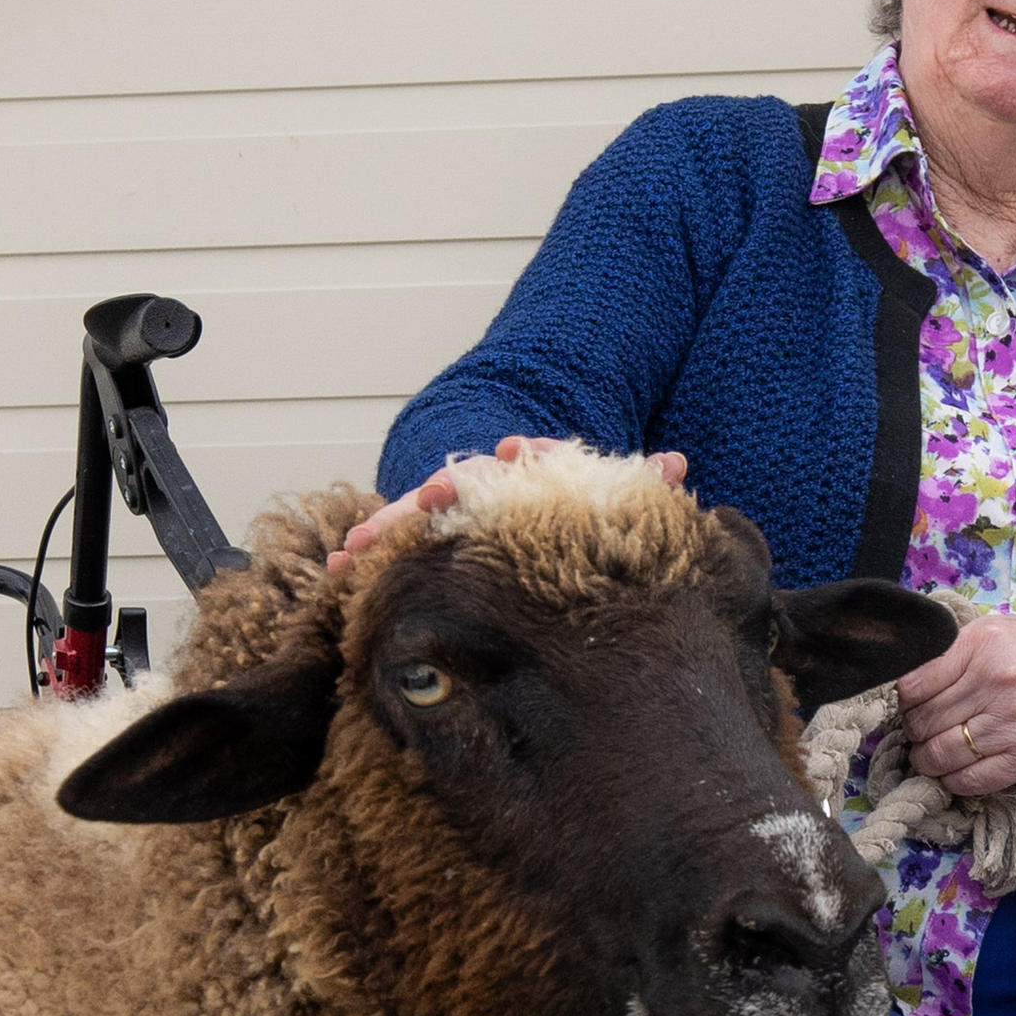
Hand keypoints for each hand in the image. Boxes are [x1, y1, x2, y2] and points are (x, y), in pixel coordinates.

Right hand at [334, 438, 688, 567]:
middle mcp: (478, 480)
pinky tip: (341, 564)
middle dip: (430, 496)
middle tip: (416, 506)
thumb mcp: (606, 490)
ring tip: (350, 550)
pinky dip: (370, 548)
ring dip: (381, 528)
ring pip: (409, 511)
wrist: (530, 487)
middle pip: (448, 484)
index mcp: (522, 466)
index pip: (512, 460)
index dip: (509, 458)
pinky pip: (395, 539)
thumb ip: (638, 480)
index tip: (504, 451)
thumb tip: (674, 464)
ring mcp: (448, 503)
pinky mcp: (428, 533)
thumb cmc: (574, 500)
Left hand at [896, 613, 1015, 796]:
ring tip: (932, 757)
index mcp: (984, 644)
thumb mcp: (1008, 630)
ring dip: (928, 762)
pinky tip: (956, 773)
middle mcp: (996, 682)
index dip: (899, 701)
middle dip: (912, 734)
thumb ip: (959, 648)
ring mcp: (1013, 722)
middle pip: (921, 722)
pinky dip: (954, 782)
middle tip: (918, 734)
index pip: (911, 683)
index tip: (905, 706)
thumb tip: (906, 673)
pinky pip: (970, 780)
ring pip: (939, 755)